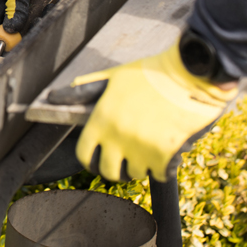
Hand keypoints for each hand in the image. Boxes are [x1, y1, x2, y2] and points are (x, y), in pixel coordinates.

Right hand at [0, 0, 60, 53]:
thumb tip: (10, 31)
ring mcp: (14, 3)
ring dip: (29, 27)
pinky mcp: (27, 1)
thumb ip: (16, 6)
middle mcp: (1, 5)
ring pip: (19, 27)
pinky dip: (39, 17)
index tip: (10, 51)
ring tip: (42, 16)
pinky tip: (47, 8)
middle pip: (4, 33)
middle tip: (31, 35)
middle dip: (16, 38)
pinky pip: (31, 17)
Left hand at [58, 43, 237, 181]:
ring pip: (136, 173)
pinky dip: (163, 166)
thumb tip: (57, 96)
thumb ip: (87, 89)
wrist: (189, 73)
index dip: (90, 159)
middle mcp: (117, 137)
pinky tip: (166, 150)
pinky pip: (160, 174)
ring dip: (142, 164)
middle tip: (125, 158)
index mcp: (101, 119)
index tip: (98, 159)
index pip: (84, 154)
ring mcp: (140, 149)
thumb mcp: (114, 77)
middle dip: (116, 167)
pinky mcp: (165, 156)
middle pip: (108, 171)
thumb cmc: (152, 73)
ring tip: (150, 145)